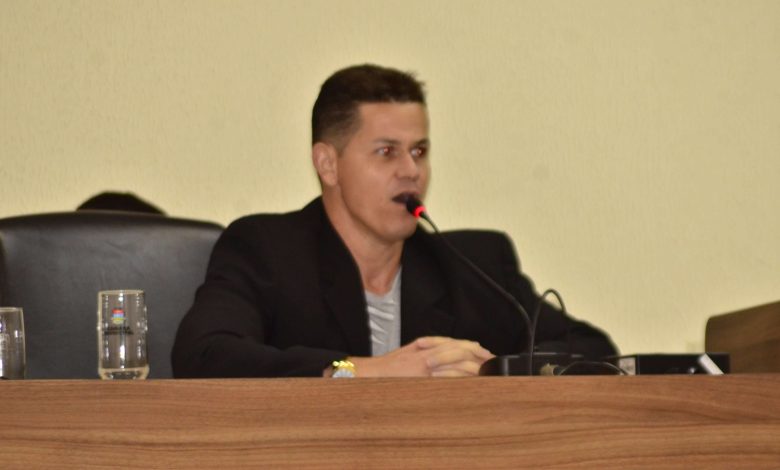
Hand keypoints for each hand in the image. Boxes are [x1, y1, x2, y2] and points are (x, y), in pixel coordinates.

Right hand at [347, 336, 493, 377]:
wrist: (369, 375)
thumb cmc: (388, 367)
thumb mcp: (409, 350)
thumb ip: (428, 347)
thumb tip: (448, 345)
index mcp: (426, 348)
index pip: (456, 344)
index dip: (474, 349)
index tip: (486, 353)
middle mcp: (427, 356)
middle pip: (460, 352)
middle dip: (479, 357)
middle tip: (491, 363)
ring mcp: (425, 369)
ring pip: (455, 364)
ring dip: (472, 368)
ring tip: (485, 373)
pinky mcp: (422, 380)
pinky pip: (444, 378)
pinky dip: (458, 378)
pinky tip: (468, 381)